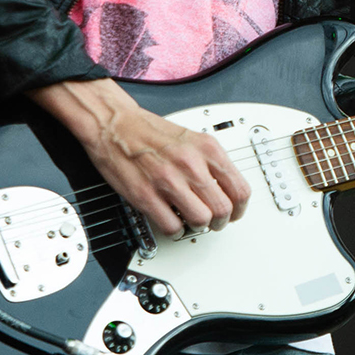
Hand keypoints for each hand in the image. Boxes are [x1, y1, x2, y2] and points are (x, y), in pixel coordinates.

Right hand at [31, 77, 252, 235]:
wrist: (114, 124)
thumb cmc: (150, 131)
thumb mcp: (192, 138)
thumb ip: (211, 162)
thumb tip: (227, 189)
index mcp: (206, 149)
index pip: (240, 190)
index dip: (239, 209)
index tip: (234, 213)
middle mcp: (190, 164)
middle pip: (222, 209)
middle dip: (220, 222)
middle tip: (212, 221)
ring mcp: (168, 181)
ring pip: (200, 220)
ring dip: (197, 227)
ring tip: (190, 221)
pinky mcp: (146, 196)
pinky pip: (172, 226)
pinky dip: (175, 230)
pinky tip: (172, 221)